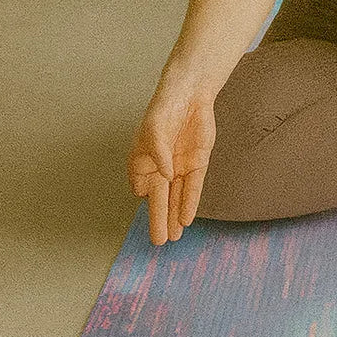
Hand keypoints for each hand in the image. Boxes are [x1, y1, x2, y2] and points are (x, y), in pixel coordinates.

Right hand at [127, 87, 216, 246]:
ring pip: (176, 197)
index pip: (139, 185)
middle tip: (157, 242)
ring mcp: (179, 167)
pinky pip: (193, 187)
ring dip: (174, 217)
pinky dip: (190, 202)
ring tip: (172, 238)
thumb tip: (166, 176)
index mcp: (143, 159)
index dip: (141, 193)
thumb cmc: (165, 108)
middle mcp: (161, 167)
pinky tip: (186, 219)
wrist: (190, 93)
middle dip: (158, 219)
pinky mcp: (197, 163)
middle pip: (159, 198)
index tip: (143, 197)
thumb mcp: (156, 129)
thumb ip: (158, 152)